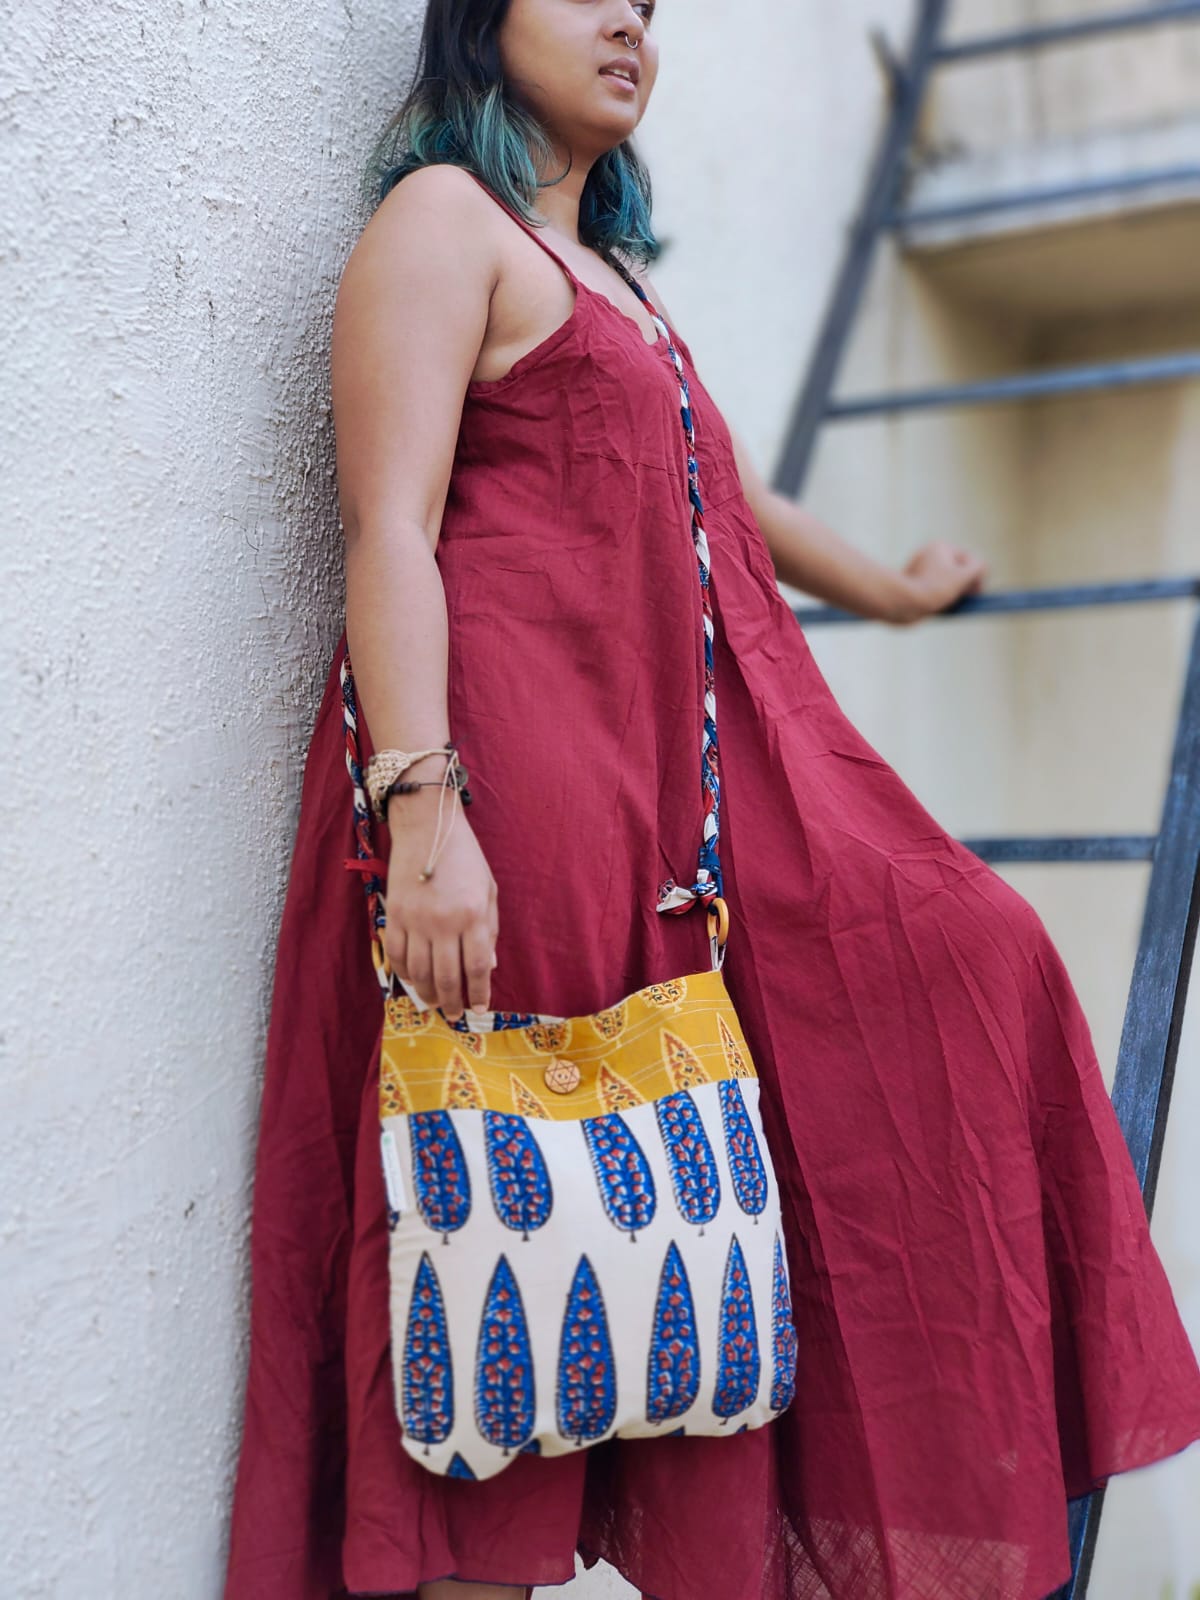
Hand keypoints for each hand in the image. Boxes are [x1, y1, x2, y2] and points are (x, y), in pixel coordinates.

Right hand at [383, 790, 498, 1021]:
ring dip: (428, 993)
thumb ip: (489, 930)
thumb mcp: (488, 890)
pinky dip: (404, 973)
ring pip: (419, 972)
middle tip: (454, 1014)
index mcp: (472, 915)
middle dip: (452, 1001)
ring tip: (435, 1004)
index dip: (478, 993)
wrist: (427, 827)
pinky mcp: (394, 915)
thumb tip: (488, 968)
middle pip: (447, 976)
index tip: (479, 1007)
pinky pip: (396, 954)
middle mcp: (444, 922)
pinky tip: (414, 981)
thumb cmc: (465, 858)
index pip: (476, 967)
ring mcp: (415, 920)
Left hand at [888, 541, 987, 624]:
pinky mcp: (912, 585)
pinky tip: (938, 607)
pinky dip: (939, 598)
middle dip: (964, 584)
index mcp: (939, 547)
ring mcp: (918, 570)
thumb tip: (981, 568)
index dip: (976, 576)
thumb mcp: (964, 577)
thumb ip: (979, 568)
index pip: (968, 560)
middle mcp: (926, 555)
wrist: (903, 605)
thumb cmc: (935, 589)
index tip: (976, 592)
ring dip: (953, 593)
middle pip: (956, 570)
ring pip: (945, 582)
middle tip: (966, 598)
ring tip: (950, 603)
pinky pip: (933, 590)